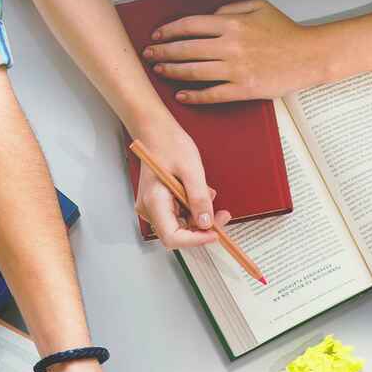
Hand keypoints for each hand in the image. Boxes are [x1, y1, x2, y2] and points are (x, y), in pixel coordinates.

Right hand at [131, 113, 229, 247]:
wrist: (156, 131)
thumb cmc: (168, 144)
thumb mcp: (191, 169)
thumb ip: (199, 198)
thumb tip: (205, 223)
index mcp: (154, 202)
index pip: (172, 237)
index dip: (195, 240)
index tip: (214, 233)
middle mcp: (149, 209)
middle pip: (177, 233)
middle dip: (201, 228)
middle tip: (222, 216)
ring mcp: (153, 207)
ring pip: (179, 225)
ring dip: (198, 215)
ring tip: (208, 194)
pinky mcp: (159, 204)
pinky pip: (178, 214)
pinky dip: (192, 208)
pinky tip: (199, 193)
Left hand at [142, 0, 334, 104]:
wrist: (308, 56)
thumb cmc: (285, 33)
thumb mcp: (259, 8)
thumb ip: (230, 11)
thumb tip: (209, 18)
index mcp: (232, 24)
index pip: (191, 25)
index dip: (169, 31)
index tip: (157, 35)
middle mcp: (230, 46)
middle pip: (186, 49)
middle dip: (163, 52)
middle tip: (149, 55)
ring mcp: (235, 69)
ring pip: (194, 71)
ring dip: (172, 72)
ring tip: (158, 71)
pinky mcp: (242, 89)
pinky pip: (211, 94)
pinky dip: (193, 95)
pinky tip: (180, 95)